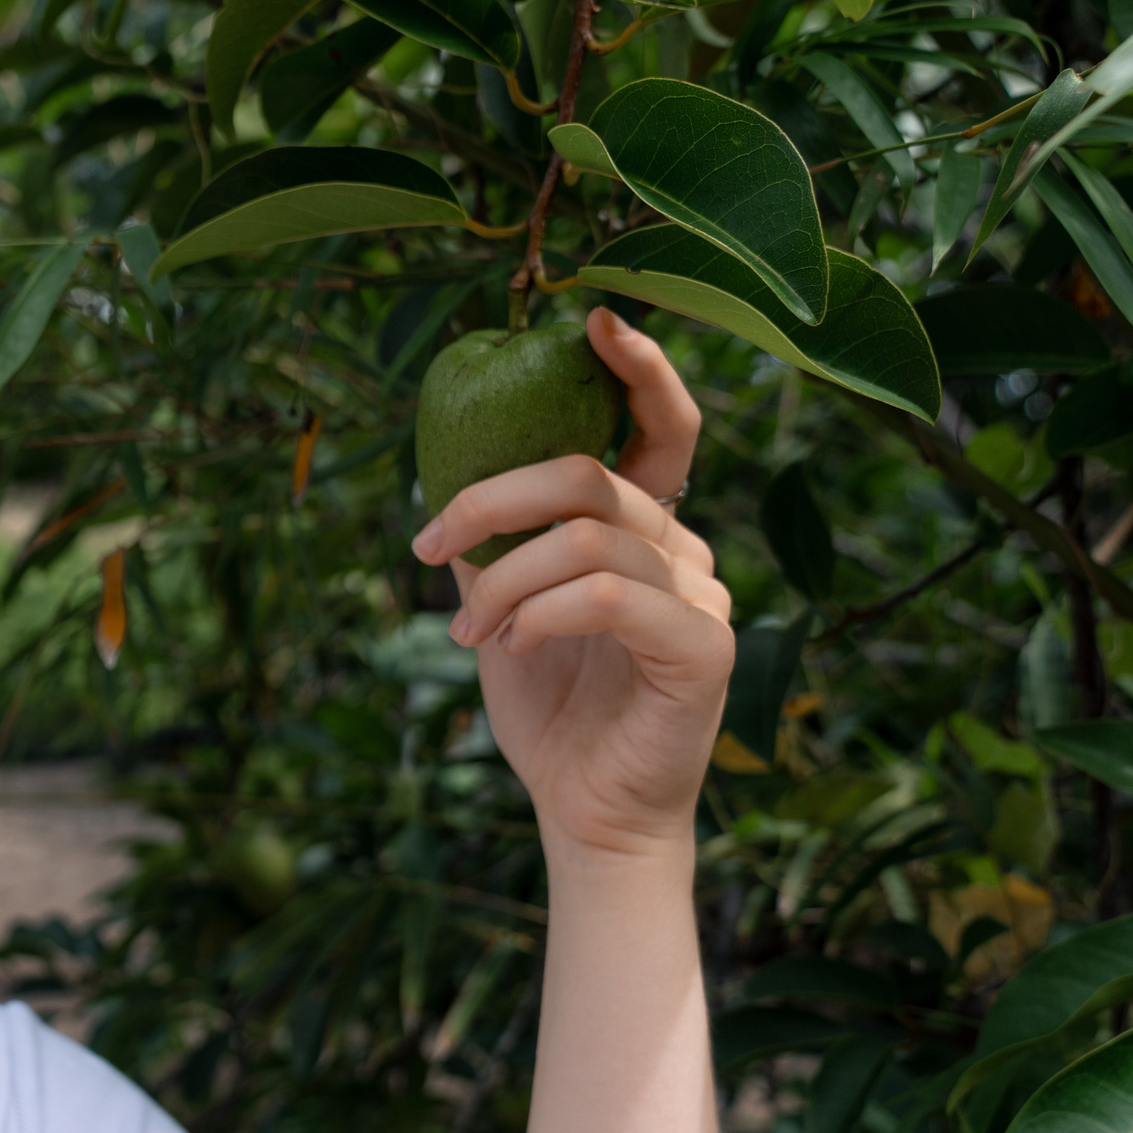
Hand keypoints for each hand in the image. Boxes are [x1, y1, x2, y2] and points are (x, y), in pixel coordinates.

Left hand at [410, 308, 732, 861]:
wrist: (585, 813)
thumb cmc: (551, 713)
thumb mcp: (505, 611)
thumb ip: (496, 547)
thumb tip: (445, 485)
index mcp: (646, 529)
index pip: (663, 425)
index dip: (638, 365)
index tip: (589, 319)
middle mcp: (686, 550)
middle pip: (591, 474)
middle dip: (490, 497)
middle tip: (427, 545)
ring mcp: (704, 597)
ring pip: (589, 537)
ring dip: (502, 578)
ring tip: (466, 630)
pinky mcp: (705, 649)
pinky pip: (612, 595)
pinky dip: (541, 611)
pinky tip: (509, 644)